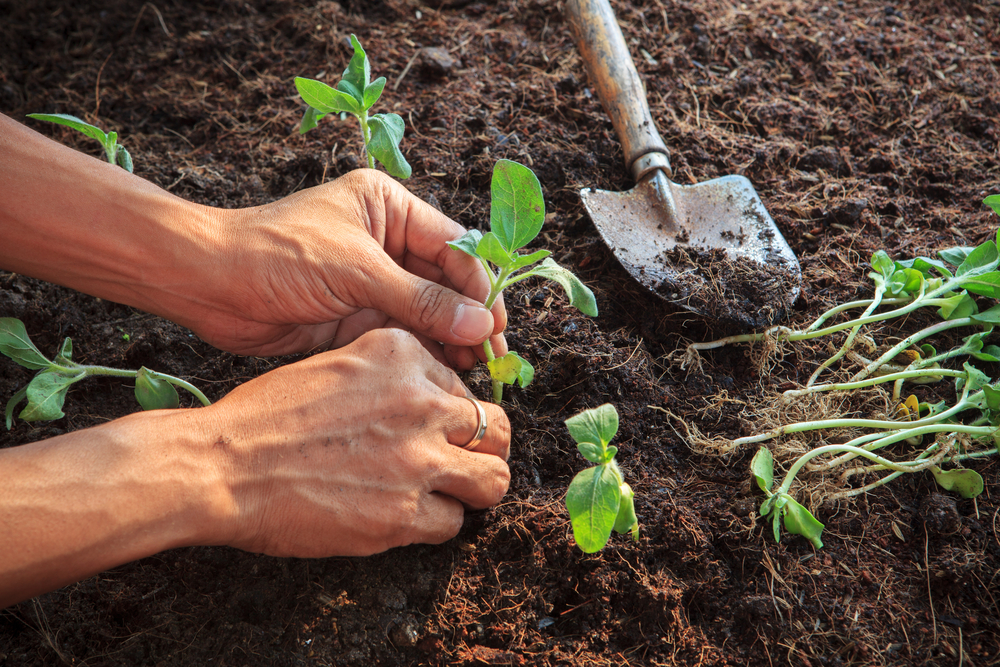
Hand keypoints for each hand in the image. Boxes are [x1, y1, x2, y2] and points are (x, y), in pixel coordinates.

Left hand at [193, 170, 506, 367]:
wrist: (207, 284)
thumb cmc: (276, 255)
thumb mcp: (356, 271)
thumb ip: (420, 300)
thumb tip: (480, 324)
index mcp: (389, 209)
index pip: (454, 247)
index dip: (480, 287)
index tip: (497, 327)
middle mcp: (386, 242)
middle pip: (446, 283)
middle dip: (471, 319)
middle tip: (494, 358)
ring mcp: (372, 281)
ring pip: (427, 314)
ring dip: (451, 340)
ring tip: (475, 373)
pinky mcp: (356, 316)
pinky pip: (402, 335)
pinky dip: (423, 354)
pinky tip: (444, 374)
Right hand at [207, 328, 510, 556]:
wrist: (223, 464)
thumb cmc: (267, 416)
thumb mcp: (336, 364)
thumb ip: (390, 374)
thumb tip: (427, 397)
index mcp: (403, 354)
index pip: (464, 384)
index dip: (454, 411)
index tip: (438, 427)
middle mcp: (420, 401)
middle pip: (497, 427)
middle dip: (486, 446)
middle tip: (466, 460)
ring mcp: (417, 459)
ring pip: (493, 479)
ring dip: (474, 488)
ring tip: (450, 492)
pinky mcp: (404, 514)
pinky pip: (452, 523)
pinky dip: (434, 523)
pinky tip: (405, 516)